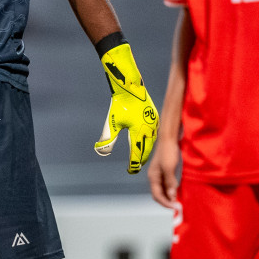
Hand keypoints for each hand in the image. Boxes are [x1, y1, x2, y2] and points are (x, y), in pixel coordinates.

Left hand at [94, 42, 158, 173]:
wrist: (130, 87)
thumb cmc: (119, 104)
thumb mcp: (112, 123)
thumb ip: (108, 139)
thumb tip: (102, 152)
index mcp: (139, 132)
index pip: (137, 153)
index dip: (133, 164)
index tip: (130, 171)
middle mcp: (150, 129)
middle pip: (146, 150)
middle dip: (141, 160)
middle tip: (135, 168)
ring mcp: (155, 124)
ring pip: (152, 142)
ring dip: (147, 151)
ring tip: (141, 159)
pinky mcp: (156, 118)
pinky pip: (155, 134)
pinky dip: (151, 141)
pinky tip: (147, 143)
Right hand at [147, 135, 180, 207]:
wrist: (169, 139)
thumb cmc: (168, 152)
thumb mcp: (169, 168)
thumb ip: (170, 182)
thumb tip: (171, 196)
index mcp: (153, 177)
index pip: (157, 195)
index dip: (165, 203)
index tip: (175, 208)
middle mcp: (154, 178)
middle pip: (158, 194)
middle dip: (167, 202)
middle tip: (177, 207)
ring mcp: (159, 175)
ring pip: (163, 190)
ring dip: (169, 197)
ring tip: (178, 202)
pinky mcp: (165, 172)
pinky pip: (166, 185)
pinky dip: (171, 191)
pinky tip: (177, 192)